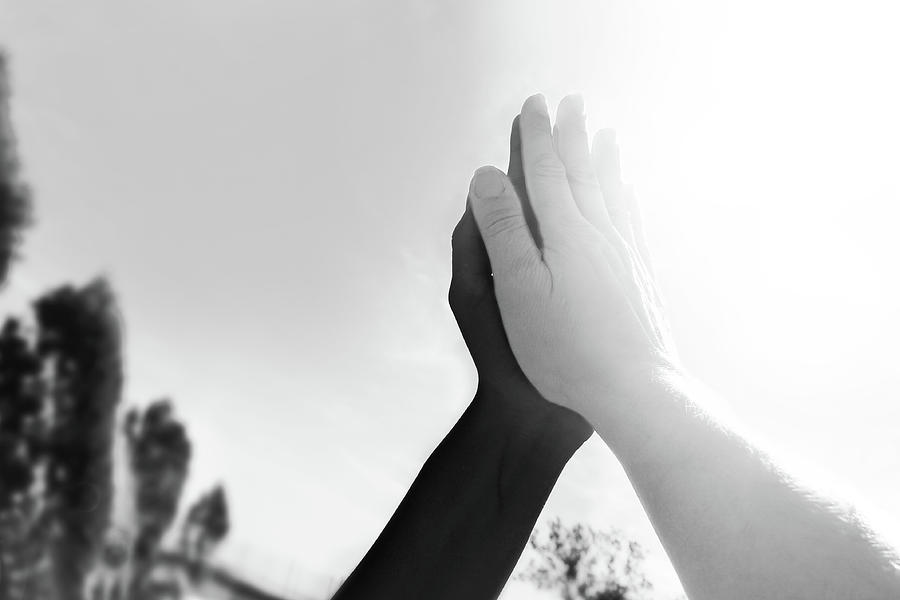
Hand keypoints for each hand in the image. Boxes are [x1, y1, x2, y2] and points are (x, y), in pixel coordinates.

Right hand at [466, 94, 676, 424]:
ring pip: (613, 193)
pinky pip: (632, 221)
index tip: (533, 105)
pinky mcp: (641, 278)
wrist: (636, 390)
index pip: (548, 173)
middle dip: (572, 136)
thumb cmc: (567, 349)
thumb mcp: (520, 290)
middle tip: (571, 102)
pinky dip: (626, 196)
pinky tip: (627, 195)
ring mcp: (627, 256)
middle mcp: (602, 236)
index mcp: (567, 235)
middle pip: (584, 173)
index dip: (537, 137)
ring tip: (606, 134)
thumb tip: (486, 175)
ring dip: (604, 159)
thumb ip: (504, 229)